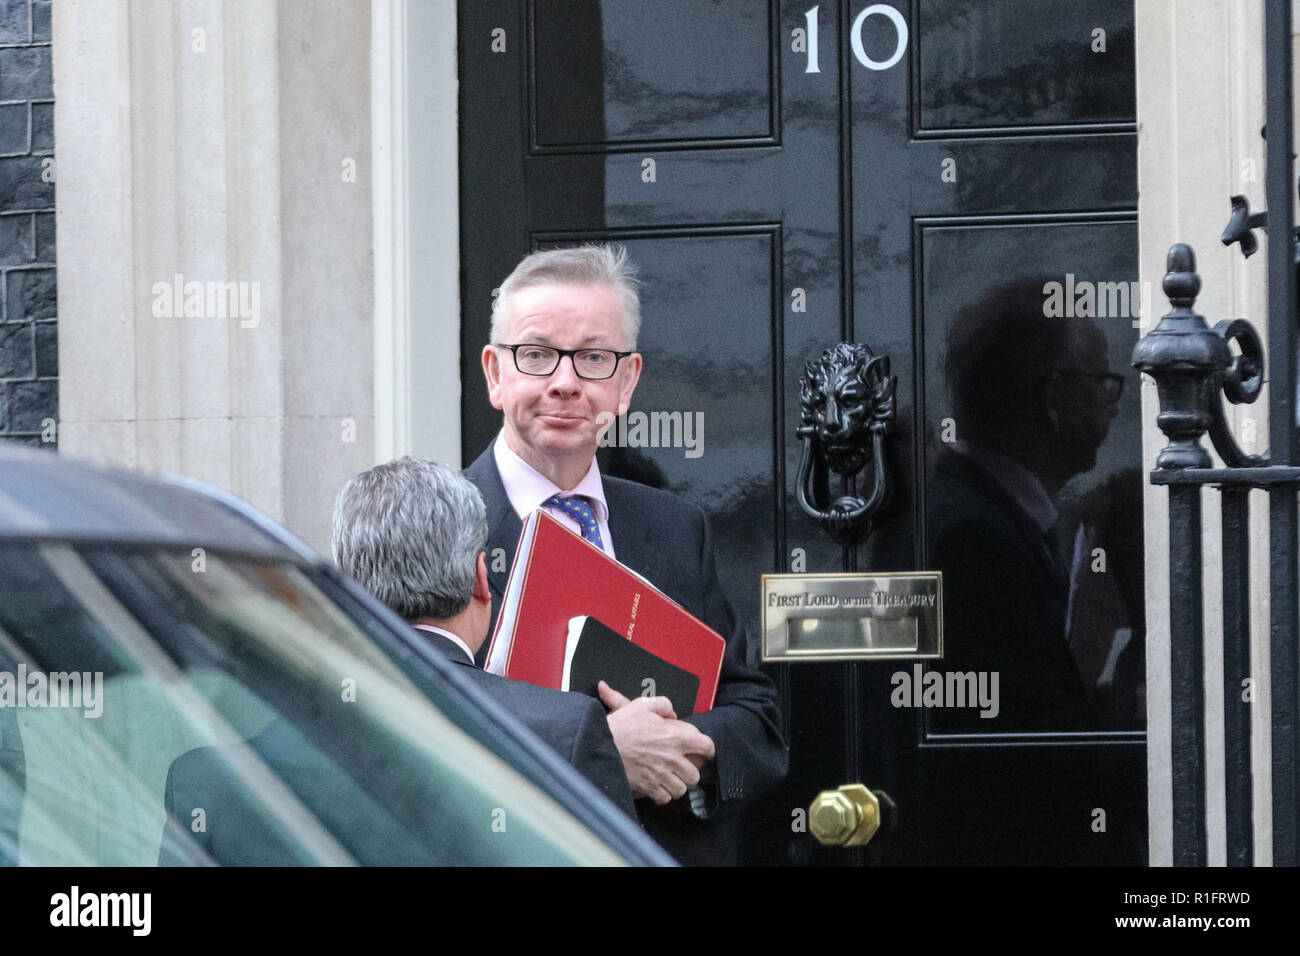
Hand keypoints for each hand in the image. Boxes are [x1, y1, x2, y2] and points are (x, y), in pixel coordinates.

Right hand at [598, 681, 715, 805]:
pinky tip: (658, 785)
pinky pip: (665, 798)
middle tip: (682, 765)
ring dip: (678, 784)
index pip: (706, 746)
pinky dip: (664, 794)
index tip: (702, 749)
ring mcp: (661, 776)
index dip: (707, 748)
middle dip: (691, 770)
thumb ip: (663, 705)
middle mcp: (671, 759)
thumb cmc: (620, 726)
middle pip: (696, 774)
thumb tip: (672, 714)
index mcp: (674, 737)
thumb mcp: (642, 705)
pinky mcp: (648, 788)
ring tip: (670, 777)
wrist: (599, 745)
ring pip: (682, 789)